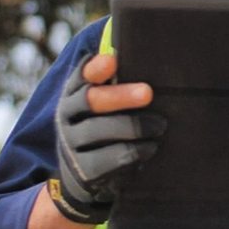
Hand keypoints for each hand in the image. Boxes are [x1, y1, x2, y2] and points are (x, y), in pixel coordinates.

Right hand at [53, 54, 165, 223]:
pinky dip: (133, 152)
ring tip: (160, 125)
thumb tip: (137, 56)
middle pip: (91, 100)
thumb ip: (118, 81)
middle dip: (120, 95)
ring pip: (98, 130)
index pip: (82, 75)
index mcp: (75, 91)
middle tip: (148, 93)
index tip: (112, 61)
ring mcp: (71, 142)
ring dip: (133, 126)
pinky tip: (151, 147)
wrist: (83, 172)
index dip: (96, 67)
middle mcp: (68, 114)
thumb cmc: (106, 124)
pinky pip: (107, 159)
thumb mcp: (107, 102)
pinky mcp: (82, 169)